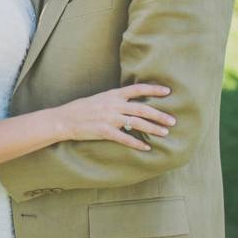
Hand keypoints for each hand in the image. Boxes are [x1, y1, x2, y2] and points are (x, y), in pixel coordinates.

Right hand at [55, 82, 173, 150]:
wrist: (65, 119)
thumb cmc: (82, 109)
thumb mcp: (100, 98)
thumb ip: (116, 100)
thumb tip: (132, 102)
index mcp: (113, 94)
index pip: (137, 89)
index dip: (153, 90)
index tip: (168, 92)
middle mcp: (113, 105)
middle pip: (142, 109)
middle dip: (159, 115)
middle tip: (173, 120)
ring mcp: (109, 118)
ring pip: (136, 123)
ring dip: (153, 129)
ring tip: (165, 133)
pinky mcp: (104, 131)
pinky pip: (125, 138)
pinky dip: (137, 143)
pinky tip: (146, 148)